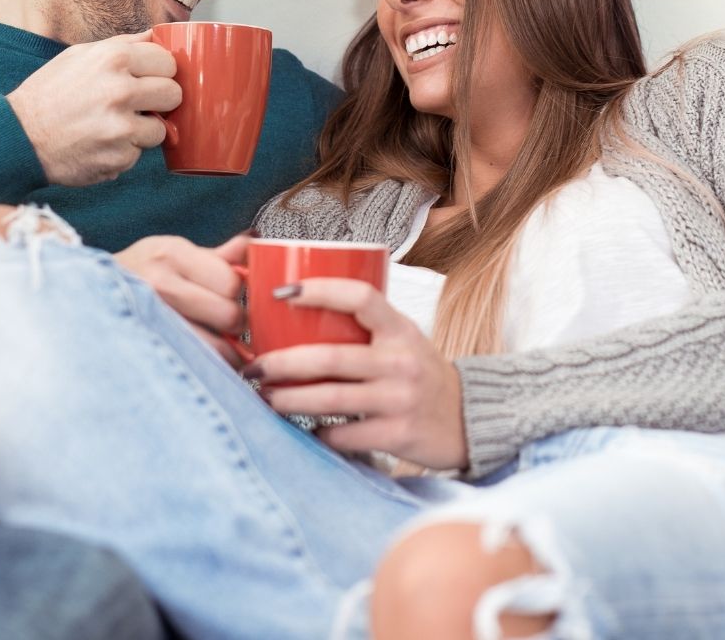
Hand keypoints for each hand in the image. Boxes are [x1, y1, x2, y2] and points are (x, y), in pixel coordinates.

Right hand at [7, 31, 180, 185]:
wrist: (18, 137)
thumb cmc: (49, 93)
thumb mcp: (78, 56)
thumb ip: (121, 45)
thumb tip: (155, 35)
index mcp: (113, 59)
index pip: (169, 63)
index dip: (160, 73)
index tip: (150, 80)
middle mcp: (120, 90)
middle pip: (174, 94)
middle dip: (160, 101)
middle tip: (140, 105)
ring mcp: (121, 127)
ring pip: (160, 129)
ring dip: (142, 131)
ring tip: (113, 126)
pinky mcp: (118, 157)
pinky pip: (138, 154)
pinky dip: (123, 152)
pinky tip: (100, 144)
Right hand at [115, 231, 249, 365]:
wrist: (86, 295)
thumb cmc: (138, 274)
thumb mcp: (172, 253)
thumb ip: (217, 255)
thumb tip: (255, 244)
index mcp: (172, 253)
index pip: (232, 281)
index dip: (238, 293)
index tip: (232, 298)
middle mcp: (159, 283)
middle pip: (229, 314)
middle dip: (236, 324)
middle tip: (227, 324)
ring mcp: (151, 318)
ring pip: (217, 349)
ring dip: (226, 353)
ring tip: (219, 346)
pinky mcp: (146, 348)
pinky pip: (197, 366)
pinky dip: (208, 369)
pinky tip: (202, 361)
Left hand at [246, 280, 468, 470]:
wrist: (470, 420)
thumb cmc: (421, 373)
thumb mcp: (402, 338)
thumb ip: (365, 326)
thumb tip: (296, 313)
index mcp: (399, 329)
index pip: (359, 296)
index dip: (319, 290)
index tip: (281, 292)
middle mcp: (401, 361)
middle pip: (330, 357)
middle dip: (283, 362)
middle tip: (254, 367)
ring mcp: (401, 399)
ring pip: (331, 398)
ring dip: (290, 399)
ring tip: (266, 397)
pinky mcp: (399, 435)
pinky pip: (345, 435)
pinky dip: (321, 433)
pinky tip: (307, 430)